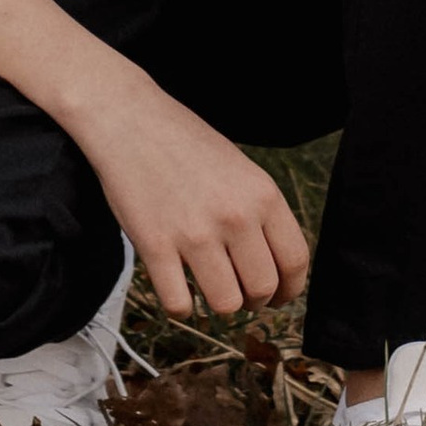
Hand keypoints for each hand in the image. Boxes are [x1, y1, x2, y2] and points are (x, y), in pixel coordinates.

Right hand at [77, 70, 309, 322]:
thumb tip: (274, 266)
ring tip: (208, 288)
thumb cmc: (185, 144)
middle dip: (254, 301)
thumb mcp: (241, 169)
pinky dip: (181, 306)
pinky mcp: (155, 247)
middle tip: (239, 292)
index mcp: (262, 195)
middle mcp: (235, 217)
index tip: (277, 297)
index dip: (289, 289)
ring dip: (219, 305)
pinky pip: (179, 304)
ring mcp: (195, 234)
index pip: (295, 261)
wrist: (130, 120)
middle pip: (262, 289)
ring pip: (226, 305)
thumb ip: (260, 213)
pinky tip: (177, 287)